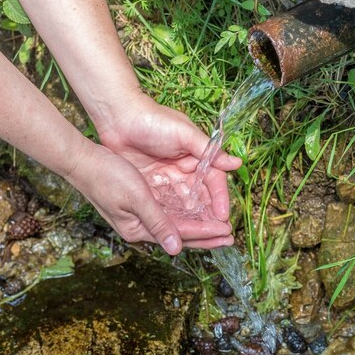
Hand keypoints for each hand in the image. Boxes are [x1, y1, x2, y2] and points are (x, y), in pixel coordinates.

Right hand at [66, 140, 234, 253]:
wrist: (83, 161)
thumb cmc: (107, 176)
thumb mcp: (136, 198)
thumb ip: (158, 222)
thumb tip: (176, 248)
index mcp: (138, 229)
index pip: (180, 234)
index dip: (205, 233)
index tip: (226, 233)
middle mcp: (141, 226)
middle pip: (180, 234)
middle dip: (206, 234)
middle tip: (230, 235)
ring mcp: (139, 216)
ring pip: (176, 223)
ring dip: (198, 224)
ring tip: (219, 226)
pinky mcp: (139, 204)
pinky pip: (168, 212)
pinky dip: (184, 213)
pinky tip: (197, 211)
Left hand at [97, 93, 241, 247]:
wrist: (118, 117)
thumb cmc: (153, 120)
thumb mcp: (184, 133)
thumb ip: (208, 151)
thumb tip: (236, 163)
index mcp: (195, 155)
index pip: (213, 180)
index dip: (219, 198)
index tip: (223, 216)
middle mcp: (183, 169)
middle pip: (200, 196)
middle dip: (209, 214)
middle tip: (219, 234)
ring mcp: (166, 178)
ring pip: (182, 203)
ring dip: (192, 219)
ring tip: (201, 237)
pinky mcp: (149, 184)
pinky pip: (163, 204)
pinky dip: (170, 216)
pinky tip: (177, 230)